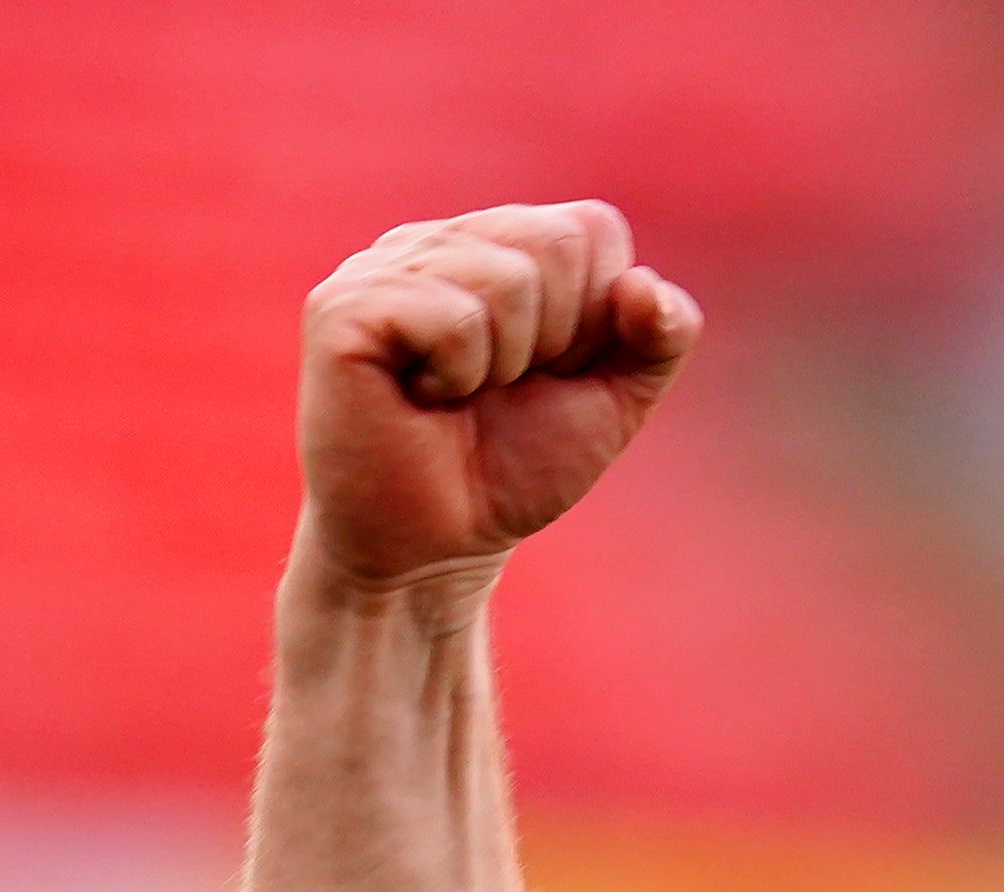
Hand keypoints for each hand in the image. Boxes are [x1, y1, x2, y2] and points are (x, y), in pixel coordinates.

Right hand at [292, 200, 700, 599]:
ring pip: (507, 279)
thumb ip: (659, 337)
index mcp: (499, 243)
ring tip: (458, 395)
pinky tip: (421, 398)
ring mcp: (383, 265)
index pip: (593, 229)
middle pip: (556, 243)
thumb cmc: (514, 469)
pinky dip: (457, 374)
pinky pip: (451, 315)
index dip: (595, 319)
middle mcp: (440, 240)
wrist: (438, 549)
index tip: (548, 371)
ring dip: (504, 364)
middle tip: (500, 388)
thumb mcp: (613, 400)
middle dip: (554, 340)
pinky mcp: (344, 307)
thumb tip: (645, 285)